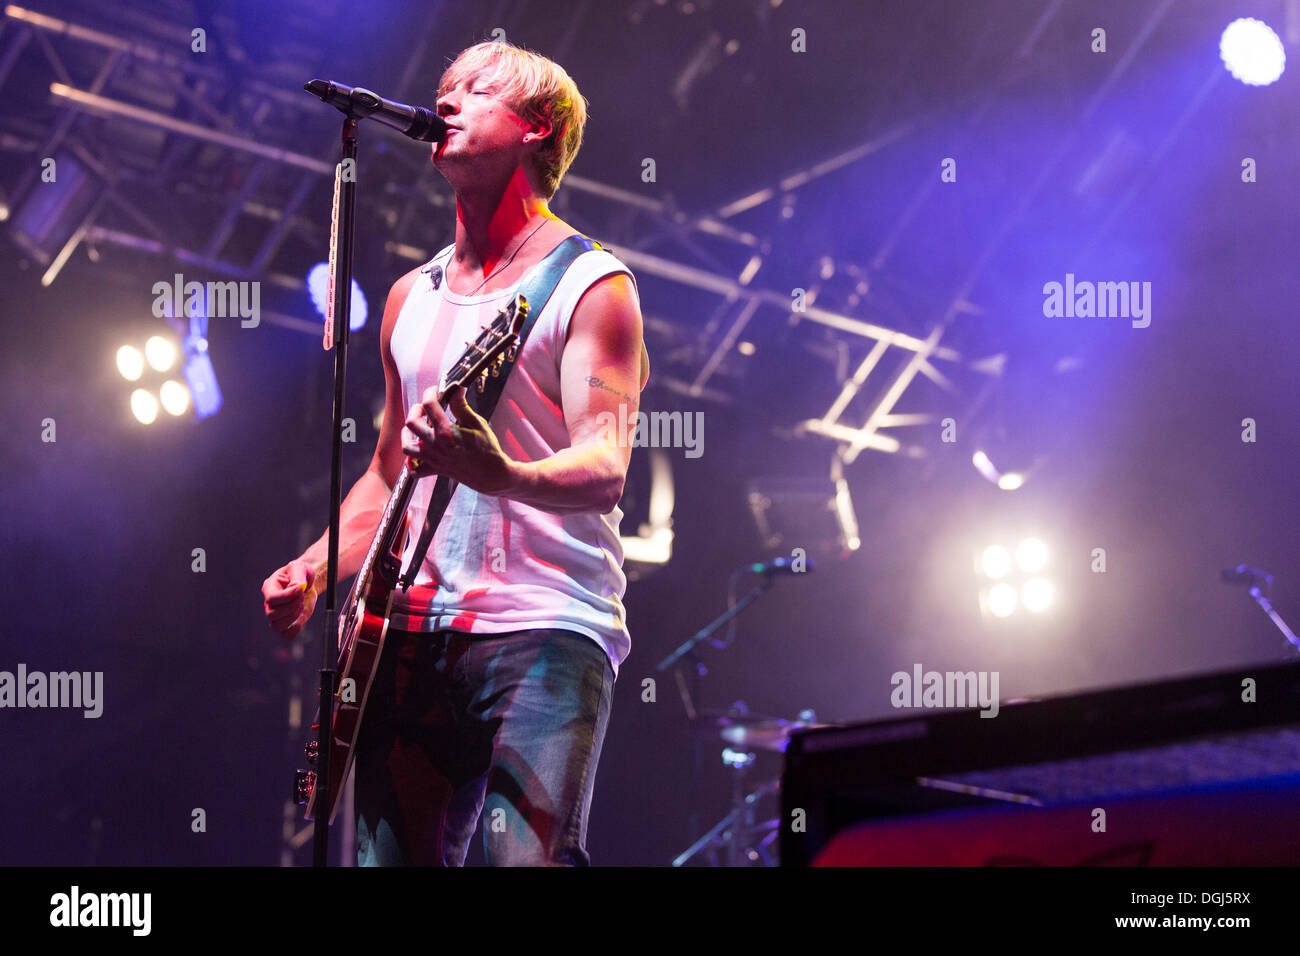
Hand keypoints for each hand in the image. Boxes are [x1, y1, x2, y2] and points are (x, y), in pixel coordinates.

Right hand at [261, 559, 318, 640]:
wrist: (308, 582)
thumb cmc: (300, 573)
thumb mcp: (300, 568)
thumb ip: (298, 576)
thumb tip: (298, 587)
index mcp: (269, 588)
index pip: (271, 598)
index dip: (286, 596)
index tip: (299, 589)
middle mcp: (270, 604)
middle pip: (272, 614)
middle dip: (290, 607)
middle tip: (302, 597)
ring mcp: (278, 615)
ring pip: (276, 626)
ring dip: (292, 617)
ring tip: (301, 605)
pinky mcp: (288, 622)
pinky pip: (286, 635)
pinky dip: (294, 630)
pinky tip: (301, 617)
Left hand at [401, 385, 515, 493]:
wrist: (491, 474)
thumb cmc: (487, 449)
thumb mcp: (477, 423)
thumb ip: (462, 406)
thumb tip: (456, 390)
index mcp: (446, 432)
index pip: (429, 405)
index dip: (430, 393)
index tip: (435, 391)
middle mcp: (436, 445)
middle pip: (412, 423)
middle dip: (416, 410)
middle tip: (425, 408)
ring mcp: (433, 459)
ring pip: (407, 446)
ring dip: (408, 434)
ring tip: (416, 428)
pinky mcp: (435, 470)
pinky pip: (414, 469)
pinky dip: (412, 462)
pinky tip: (419, 452)